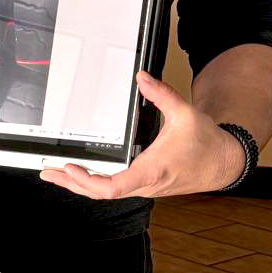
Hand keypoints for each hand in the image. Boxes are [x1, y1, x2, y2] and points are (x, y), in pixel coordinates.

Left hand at [38, 72, 245, 200]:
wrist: (223, 162)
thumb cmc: (206, 143)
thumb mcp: (184, 114)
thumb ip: (162, 94)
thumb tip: (142, 78)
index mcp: (152, 169)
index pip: (115, 186)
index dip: (89, 181)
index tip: (71, 168)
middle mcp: (145, 184)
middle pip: (101, 193)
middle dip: (72, 182)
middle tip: (49, 170)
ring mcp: (144, 187)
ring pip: (105, 194)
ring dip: (79, 185)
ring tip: (56, 175)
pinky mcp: (144, 186)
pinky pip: (113, 190)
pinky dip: (93, 185)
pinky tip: (80, 177)